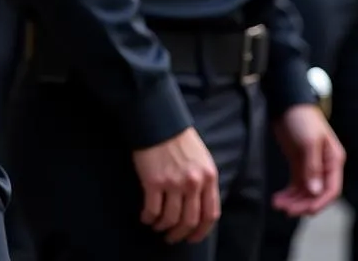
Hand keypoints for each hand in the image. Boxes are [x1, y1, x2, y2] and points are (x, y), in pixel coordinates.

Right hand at [133, 127, 219, 244]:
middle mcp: (193, 183)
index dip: (201, 231)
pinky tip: (146, 218)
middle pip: (190, 220)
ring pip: (171, 219)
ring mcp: (173, 183)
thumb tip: (199, 205)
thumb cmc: (178, 137)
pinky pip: (152, 210)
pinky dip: (149, 218)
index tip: (192, 237)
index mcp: (208, 177)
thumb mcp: (201, 157)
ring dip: (163, 228)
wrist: (156, 120)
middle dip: (180, 234)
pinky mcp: (153, 182)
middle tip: (172, 237)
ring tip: (157, 227)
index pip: (210, 215)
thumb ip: (204, 180)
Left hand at [271, 104, 344, 216]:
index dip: (320, 202)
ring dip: (293, 200)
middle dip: (302, 203)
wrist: (286, 102)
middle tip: (287, 210)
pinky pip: (295, 184)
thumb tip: (314, 191)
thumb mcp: (309, 141)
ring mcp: (310, 166)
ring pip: (305, 191)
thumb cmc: (302, 117)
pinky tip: (278, 198)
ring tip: (278, 205)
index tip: (306, 210)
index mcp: (333, 161)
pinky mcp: (297, 164)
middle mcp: (324, 166)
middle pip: (317, 194)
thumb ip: (312, 167)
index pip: (331, 189)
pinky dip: (288, 193)